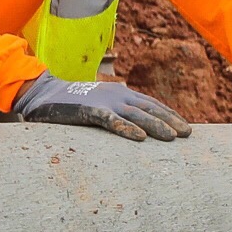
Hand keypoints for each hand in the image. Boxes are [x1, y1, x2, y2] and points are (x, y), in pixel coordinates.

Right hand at [10, 72, 190, 142]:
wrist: (43, 92)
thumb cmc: (73, 102)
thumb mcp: (100, 104)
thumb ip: (116, 113)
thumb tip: (133, 128)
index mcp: (122, 94)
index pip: (152, 104)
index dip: (169, 114)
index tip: (185, 126)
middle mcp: (118, 96)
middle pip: (151, 109)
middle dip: (171, 121)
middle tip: (188, 134)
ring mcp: (105, 103)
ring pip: (137, 116)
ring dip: (156, 126)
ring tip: (172, 138)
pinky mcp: (90, 111)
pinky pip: (112, 121)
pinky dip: (127, 129)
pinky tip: (140, 139)